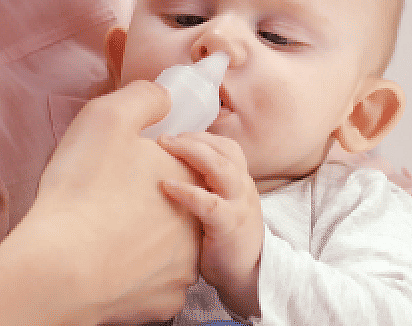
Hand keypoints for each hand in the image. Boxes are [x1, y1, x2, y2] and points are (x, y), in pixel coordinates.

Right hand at [32, 80, 199, 323]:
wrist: (56, 266)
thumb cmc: (82, 189)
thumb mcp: (108, 117)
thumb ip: (144, 97)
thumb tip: (164, 98)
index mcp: (189, 178)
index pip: (178, 162)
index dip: (145, 162)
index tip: (119, 170)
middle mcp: (197, 223)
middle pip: (173, 204)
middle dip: (147, 202)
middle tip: (107, 201)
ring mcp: (184, 268)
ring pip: (165, 246)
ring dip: (142, 240)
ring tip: (103, 233)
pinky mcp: (165, 302)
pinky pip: (152, 282)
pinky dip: (133, 274)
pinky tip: (107, 263)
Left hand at [159, 132, 262, 318]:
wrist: (248, 277)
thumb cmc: (224, 240)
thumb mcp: (218, 205)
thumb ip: (202, 186)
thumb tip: (164, 168)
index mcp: (240, 181)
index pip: (225, 146)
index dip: (199, 136)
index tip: (173, 135)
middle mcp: (242, 188)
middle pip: (223, 151)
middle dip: (191, 139)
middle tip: (163, 138)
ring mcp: (238, 206)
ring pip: (221, 168)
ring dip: (192, 153)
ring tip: (165, 148)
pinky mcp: (229, 227)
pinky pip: (210, 203)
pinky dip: (188, 191)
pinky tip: (166, 186)